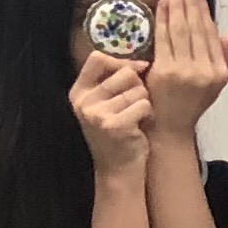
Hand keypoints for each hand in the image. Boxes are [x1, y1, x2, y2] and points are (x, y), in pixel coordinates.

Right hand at [70, 49, 153, 175]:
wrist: (118, 168)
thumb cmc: (119, 130)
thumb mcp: (106, 103)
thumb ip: (116, 80)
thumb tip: (143, 63)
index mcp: (79, 92)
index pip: (97, 58)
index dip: (121, 61)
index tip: (135, 71)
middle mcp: (84, 101)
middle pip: (125, 73)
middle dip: (138, 86)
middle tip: (134, 105)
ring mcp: (97, 114)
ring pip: (139, 90)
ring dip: (144, 103)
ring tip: (135, 118)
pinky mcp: (114, 125)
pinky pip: (144, 105)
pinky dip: (148, 114)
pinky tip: (139, 126)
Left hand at [142, 0, 227, 139]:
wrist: (171, 129)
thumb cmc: (192, 105)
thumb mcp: (216, 84)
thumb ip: (223, 58)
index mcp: (219, 71)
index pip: (209, 33)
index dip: (202, 9)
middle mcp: (204, 69)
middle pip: (195, 27)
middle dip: (188, 0)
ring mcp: (184, 70)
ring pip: (180, 30)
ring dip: (175, 5)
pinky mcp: (165, 71)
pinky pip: (163, 40)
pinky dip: (162, 20)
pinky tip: (161, 5)